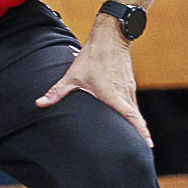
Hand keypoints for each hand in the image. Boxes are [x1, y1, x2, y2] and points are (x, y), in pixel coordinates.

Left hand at [35, 20, 150, 143]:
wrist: (110, 36)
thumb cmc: (92, 56)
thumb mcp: (73, 75)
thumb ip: (57, 92)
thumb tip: (39, 103)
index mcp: (112, 94)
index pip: (131, 117)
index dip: (140, 132)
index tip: (148, 145)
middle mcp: (124, 93)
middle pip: (137, 118)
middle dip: (141, 135)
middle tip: (144, 151)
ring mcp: (129, 88)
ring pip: (136, 111)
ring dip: (138, 125)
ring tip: (138, 141)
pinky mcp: (129, 83)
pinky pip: (133, 103)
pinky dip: (134, 114)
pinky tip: (132, 121)